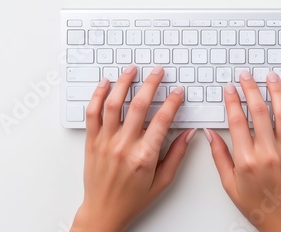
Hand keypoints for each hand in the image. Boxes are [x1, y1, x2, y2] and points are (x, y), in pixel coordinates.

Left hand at [70, 65, 196, 231]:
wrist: (103, 210)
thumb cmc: (133, 198)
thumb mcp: (163, 181)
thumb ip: (177, 154)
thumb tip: (189, 133)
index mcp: (144, 156)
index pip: (162, 120)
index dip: (173, 102)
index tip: (178, 93)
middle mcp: (124, 146)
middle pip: (138, 105)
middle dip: (151, 84)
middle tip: (158, 72)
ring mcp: (105, 142)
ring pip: (113, 104)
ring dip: (124, 83)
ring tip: (132, 70)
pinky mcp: (91, 141)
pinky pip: (92, 113)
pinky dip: (98, 95)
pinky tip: (106, 84)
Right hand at [206, 71, 280, 231]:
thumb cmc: (257, 205)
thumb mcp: (229, 184)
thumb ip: (219, 156)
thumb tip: (209, 133)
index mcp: (246, 161)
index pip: (237, 121)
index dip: (232, 100)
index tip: (230, 89)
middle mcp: (268, 154)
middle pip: (259, 111)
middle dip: (251, 88)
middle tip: (246, 76)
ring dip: (276, 91)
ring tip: (271, 77)